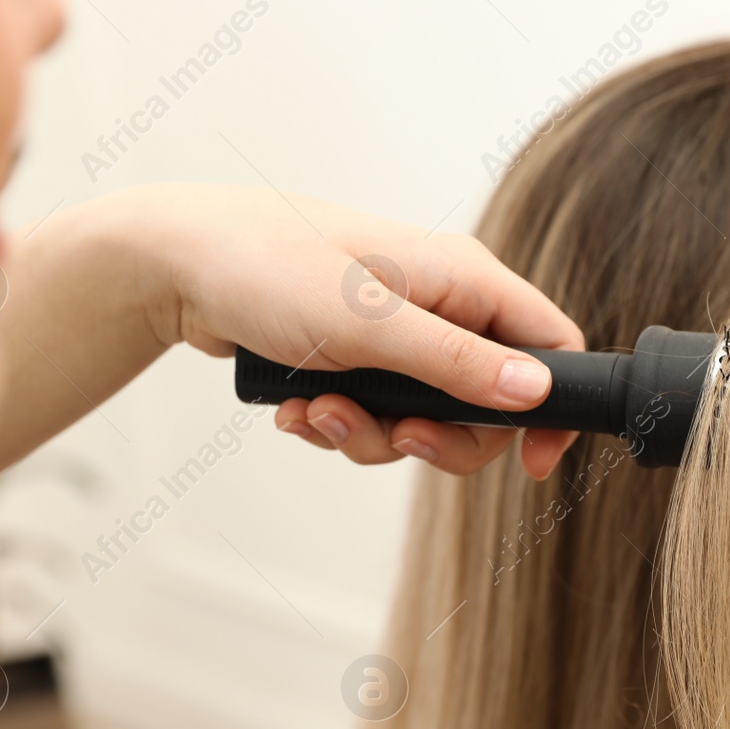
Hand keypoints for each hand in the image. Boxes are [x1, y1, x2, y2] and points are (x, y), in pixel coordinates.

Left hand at [95, 185, 583, 479]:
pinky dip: (337, 425)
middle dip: (437, 437)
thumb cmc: (268, 267)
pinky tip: (294, 408)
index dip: (554, 408)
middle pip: (488, 403)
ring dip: (370, 435)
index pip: (551, 343)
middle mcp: (441, 304)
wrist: (175, 264)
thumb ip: (457, 363)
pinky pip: (376, 416)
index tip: (532, 464)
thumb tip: (535, 394)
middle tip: (396, 440)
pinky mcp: (358, 356)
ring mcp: (399, 333)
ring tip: (315, 413)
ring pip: (426, 419)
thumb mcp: (369, 325)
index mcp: (463, 278)